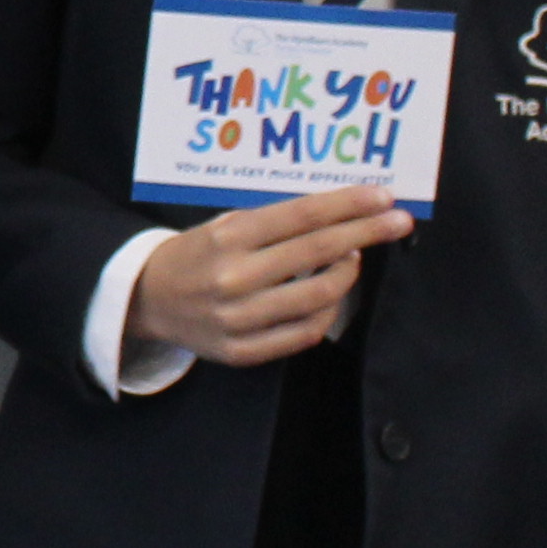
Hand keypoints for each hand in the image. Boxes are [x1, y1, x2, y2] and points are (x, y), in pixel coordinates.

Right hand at [126, 184, 412, 371]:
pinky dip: (327, 311)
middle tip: (399, 222)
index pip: (303, 216)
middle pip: (317, 251)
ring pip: (317, 297)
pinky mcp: (242, 350)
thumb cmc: (197, 253)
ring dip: (347, 274)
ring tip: (355, 257)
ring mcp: (239, 318)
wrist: (147, 298)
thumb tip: (341, 214)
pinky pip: (303, 333)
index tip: (384, 196)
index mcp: (229, 237)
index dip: (348, 205)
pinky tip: (332, 294)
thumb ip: (276, 222)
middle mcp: (234, 277)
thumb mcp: (226, 224)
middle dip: (366, 233)